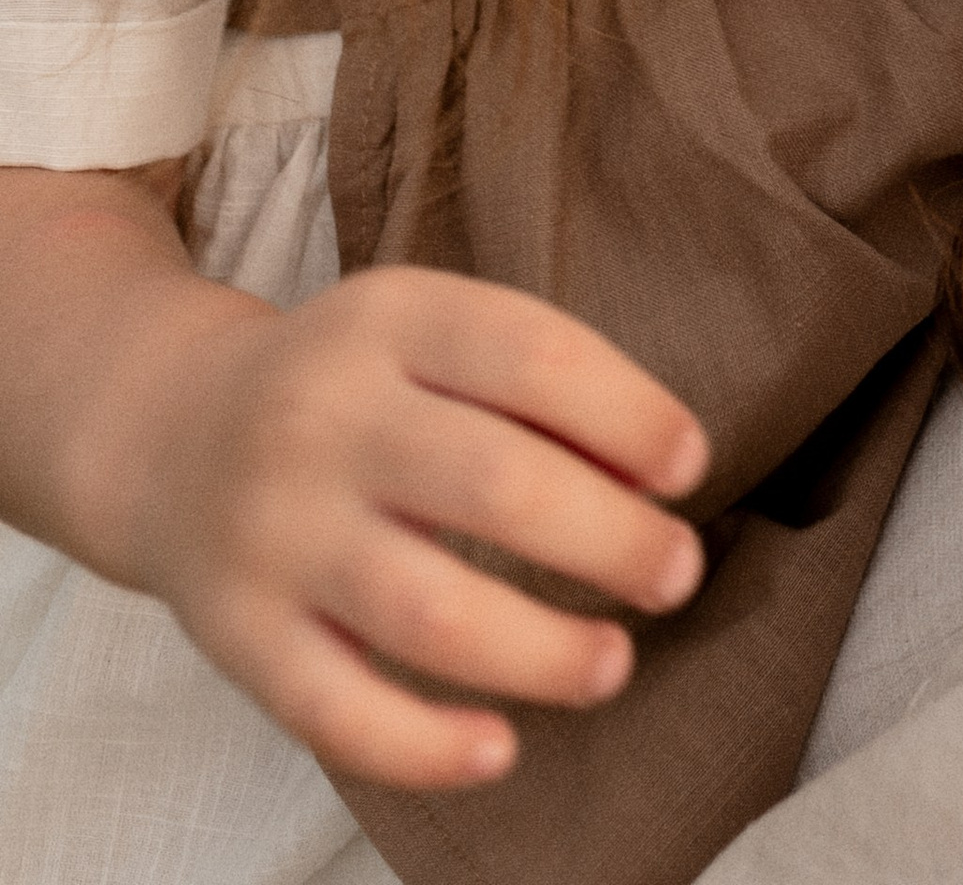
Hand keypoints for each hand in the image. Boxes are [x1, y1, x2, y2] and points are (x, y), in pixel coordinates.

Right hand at [95, 262, 707, 792]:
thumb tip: (667, 469)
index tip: (689, 467)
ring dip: (541, 652)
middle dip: (611, 540)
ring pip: (425, 611)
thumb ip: (536, 380)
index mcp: (391, 318)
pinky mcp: (238, 636)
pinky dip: (424, 745)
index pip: (532, 355)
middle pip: (494, 485)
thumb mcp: (430, 332)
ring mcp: (276, 532)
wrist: (170, 433)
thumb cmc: (356, 386)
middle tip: (675, 574)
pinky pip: (335, 711)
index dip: (629, 414)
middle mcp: (324, 419)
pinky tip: (499, 748)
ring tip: (613, 663)